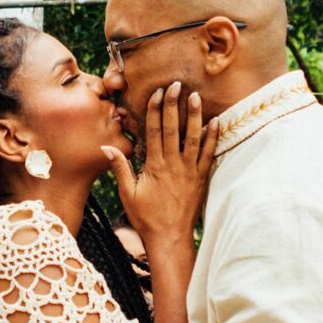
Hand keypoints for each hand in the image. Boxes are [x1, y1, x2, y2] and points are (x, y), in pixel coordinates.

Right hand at [102, 81, 217, 244]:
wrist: (170, 238)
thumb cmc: (146, 218)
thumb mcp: (128, 193)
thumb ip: (120, 168)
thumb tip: (106, 147)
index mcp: (154, 166)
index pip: (154, 131)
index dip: (156, 110)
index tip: (158, 93)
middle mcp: (173, 165)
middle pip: (173, 129)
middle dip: (175, 105)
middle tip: (177, 85)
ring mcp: (189, 171)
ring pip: (193, 138)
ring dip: (195, 116)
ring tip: (196, 97)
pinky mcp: (200, 178)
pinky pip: (208, 154)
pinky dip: (212, 137)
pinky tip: (216, 122)